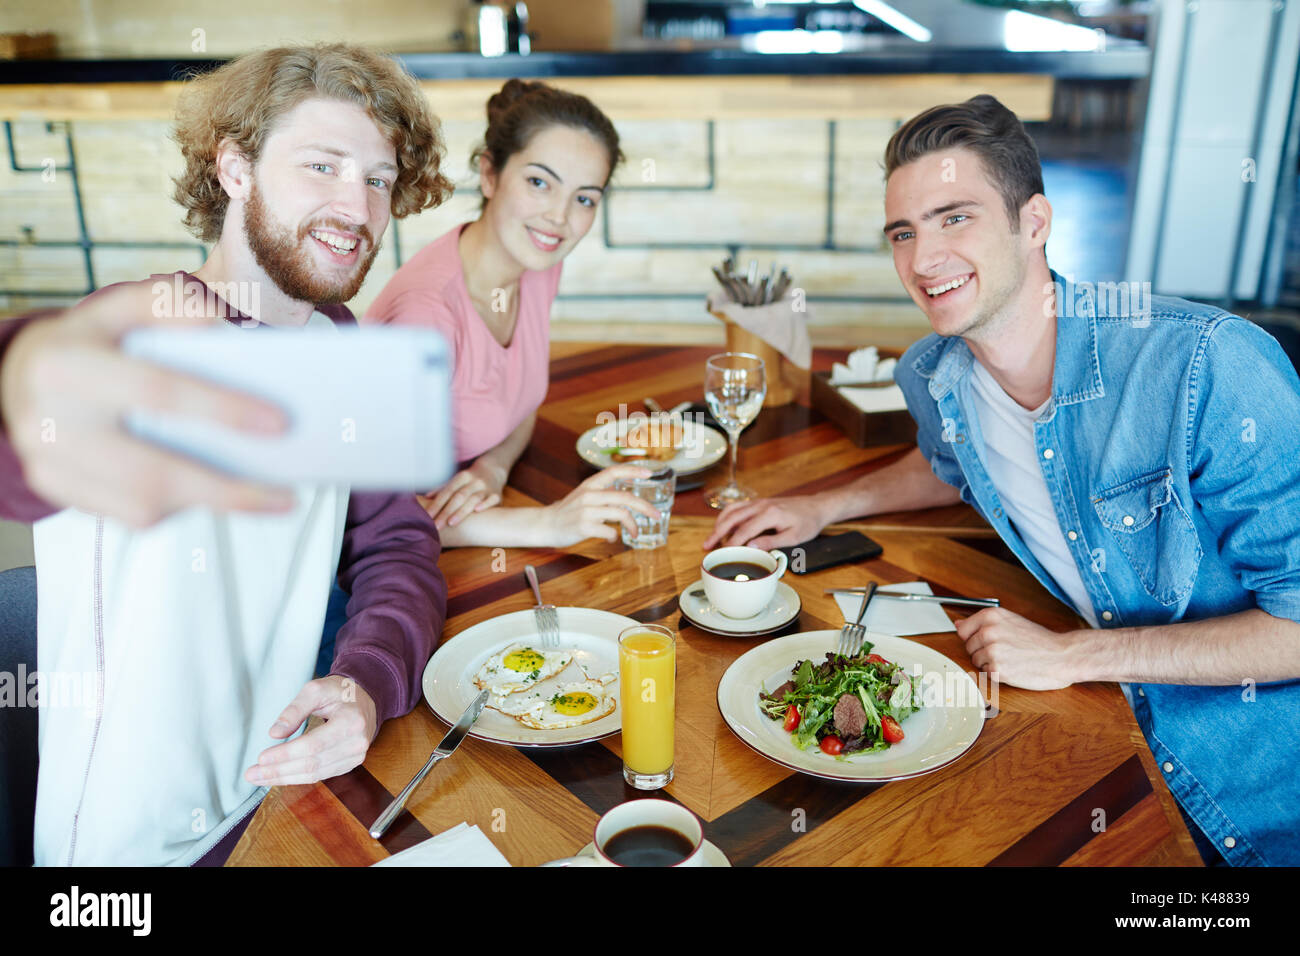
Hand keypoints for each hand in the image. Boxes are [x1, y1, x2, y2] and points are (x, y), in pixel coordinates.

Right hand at [0, 283, 294, 527]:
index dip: (221, 408)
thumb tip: (216, 321)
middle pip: (151, 472)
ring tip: (262, 496)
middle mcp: (51, 422)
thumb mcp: (114, 309)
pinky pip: (129, 515)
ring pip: (142, 505)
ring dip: (209, 503)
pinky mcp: (56, 491)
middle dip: (227, 490)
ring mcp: (50, 465)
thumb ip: (164, 304)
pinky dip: (177, 507)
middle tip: (287, 496)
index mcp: (68, 366)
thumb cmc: (86, 342)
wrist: (13, 379)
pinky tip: (209, 492)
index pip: (157, 391)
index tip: (280, 424)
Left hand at [244, 675, 377, 786]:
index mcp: (351, 721)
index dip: (285, 754)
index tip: (261, 758)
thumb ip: (294, 709)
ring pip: (315, 774)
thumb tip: (274, 733)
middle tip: (252, 773)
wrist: (364, 700)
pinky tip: (280, 775)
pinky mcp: (350, 764)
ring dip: (285, 778)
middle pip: (312, 763)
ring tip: (260, 777)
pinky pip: (320, 775)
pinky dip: (297, 777)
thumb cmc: (339, 692)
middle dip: (279, 771)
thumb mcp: (316, 690)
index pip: (313, 744)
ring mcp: (356, 756)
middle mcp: (357, 743)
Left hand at [420, 459, 506, 528]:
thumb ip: (442, 489)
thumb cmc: (470, 480)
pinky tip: (477, 511)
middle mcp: (474, 481)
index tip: (428, 516)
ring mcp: (486, 488)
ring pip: (473, 499)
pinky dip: (485, 504)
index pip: (447, 492)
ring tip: (451, 523)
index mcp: (462, 477)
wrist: (493, 471)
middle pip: (458, 497)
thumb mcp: (456, 481)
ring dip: (462, 511)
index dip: (436, 504)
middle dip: (446, 512)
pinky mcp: (497, 495)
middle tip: (436, 526)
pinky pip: (492, 499)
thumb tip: (424, 498)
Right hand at [541, 465, 661, 546]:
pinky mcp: (584, 527)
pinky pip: (609, 531)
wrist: (545, 525)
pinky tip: (610, 538)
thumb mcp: (583, 495)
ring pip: (621, 514)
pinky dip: (614, 536)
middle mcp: (589, 495)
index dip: (633, 470)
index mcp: (590, 485)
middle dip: (645, 507)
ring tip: (635, 533)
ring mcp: (586, 511)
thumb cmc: (567, 512)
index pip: (614, 471)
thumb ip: (603, 494)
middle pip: (625, 497)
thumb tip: (627, 501)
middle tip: (656, 515)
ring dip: (633, 526)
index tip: (649, 474)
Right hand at [702, 495, 829, 549]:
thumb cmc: (807, 523)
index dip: (732, 543)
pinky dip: (726, 517)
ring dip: (719, 524)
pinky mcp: (758, 503)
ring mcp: (758, 502)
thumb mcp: (794, 537)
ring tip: (711, 538)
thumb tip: (751, 547)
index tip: (723, 553)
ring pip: (731, 510)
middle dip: (717, 532)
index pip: (745, 530)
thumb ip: (771, 542)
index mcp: (770, 514)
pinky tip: (722, 527)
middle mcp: (761, 505)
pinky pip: (737, 507)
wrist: (816, 507)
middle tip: (706, 546)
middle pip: (732, 518)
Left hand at [955, 607, 1077, 690]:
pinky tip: (1014, 668)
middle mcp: (988, 631)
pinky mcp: (997, 670)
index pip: (963, 630)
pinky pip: (986, 674)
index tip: (988, 641)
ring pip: (976, 661)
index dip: (974, 638)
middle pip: (969, 647)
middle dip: (983, 652)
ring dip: (990, 663)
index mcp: (991, 616)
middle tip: (1007, 651)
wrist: (1062, 656)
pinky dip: (997, 674)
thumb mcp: (1011, 621)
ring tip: (1012, 659)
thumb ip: (982, 623)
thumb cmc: (1039, 640)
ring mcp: (992, 651)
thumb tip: (957, 624)